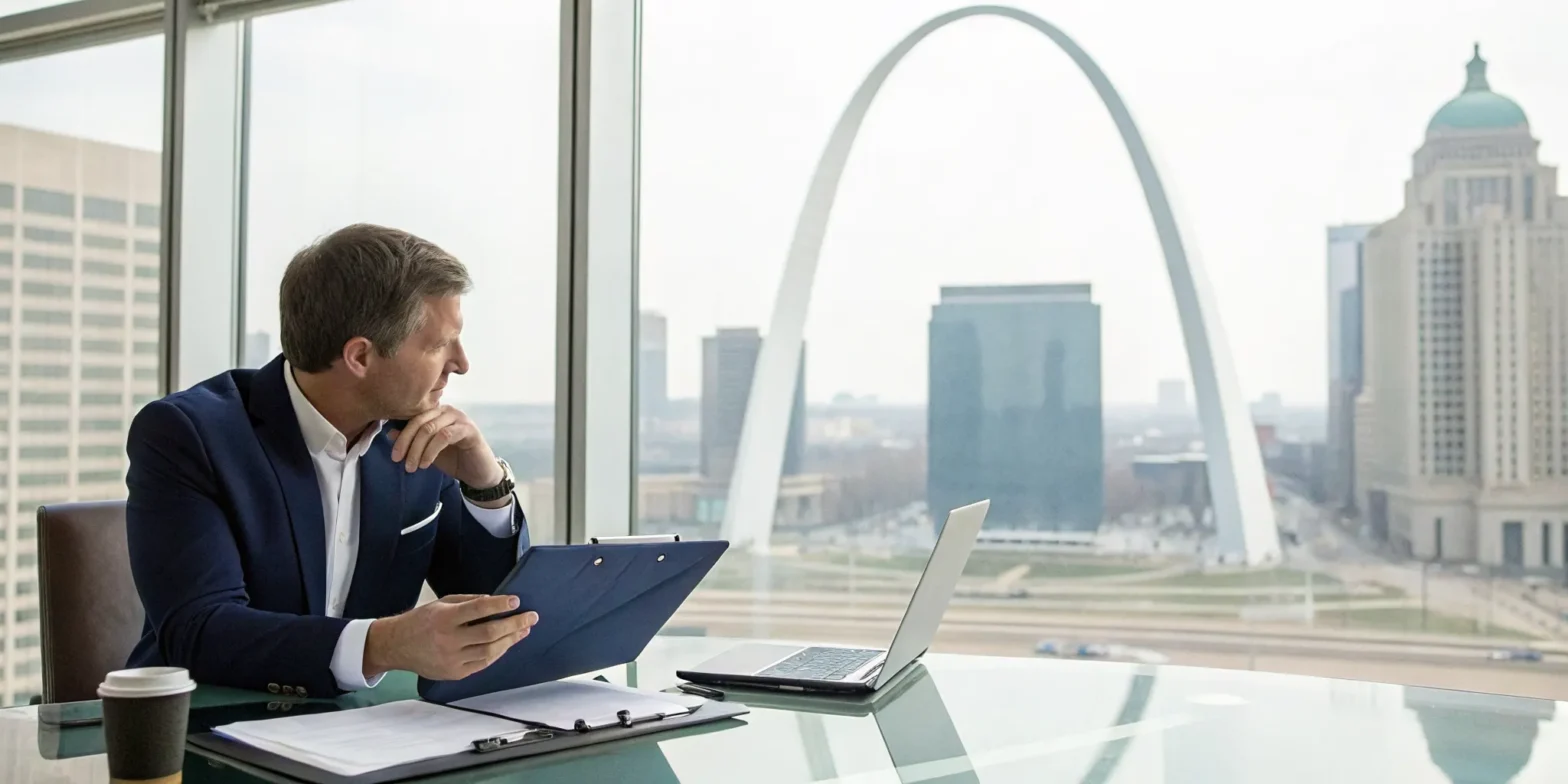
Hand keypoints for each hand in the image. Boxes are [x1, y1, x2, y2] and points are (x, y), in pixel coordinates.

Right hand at [363, 594, 539, 680]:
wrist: (396, 646)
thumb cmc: (421, 620)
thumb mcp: (442, 603)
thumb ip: (469, 601)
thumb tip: (496, 601)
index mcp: (444, 618)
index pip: (478, 609)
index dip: (499, 605)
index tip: (516, 601)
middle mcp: (448, 640)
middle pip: (489, 633)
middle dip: (514, 624)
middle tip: (531, 617)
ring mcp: (451, 659)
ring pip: (490, 651)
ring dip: (511, 640)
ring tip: (524, 630)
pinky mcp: (454, 673)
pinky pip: (482, 664)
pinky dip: (497, 653)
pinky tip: (507, 644)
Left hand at [388, 405, 502, 487]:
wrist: (478, 474)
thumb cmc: (454, 460)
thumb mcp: (427, 452)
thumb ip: (413, 442)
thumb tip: (390, 433)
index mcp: (436, 413)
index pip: (413, 419)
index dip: (401, 437)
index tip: (394, 456)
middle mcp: (447, 411)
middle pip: (420, 422)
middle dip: (407, 443)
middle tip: (400, 462)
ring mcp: (459, 418)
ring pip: (430, 428)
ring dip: (418, 450)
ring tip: (412, 467)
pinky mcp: (469, 429)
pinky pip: (444, 436)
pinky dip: (431, 451)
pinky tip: (426, 464)